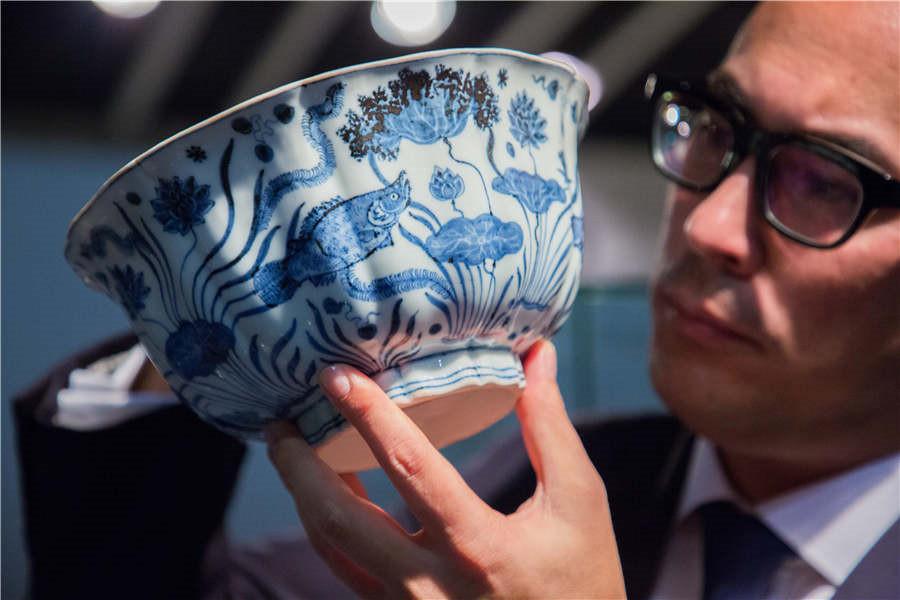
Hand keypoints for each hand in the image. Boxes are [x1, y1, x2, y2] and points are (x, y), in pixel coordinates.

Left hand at [265, 340, 625, 598]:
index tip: (336, 375)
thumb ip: (549, 426)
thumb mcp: (579, 503)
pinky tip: (329, 494)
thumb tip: (537, 354)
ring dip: (304, 495)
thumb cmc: (582, 583)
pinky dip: (328, 527)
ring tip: (294, 449)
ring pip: (331, 548)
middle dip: (297, 465)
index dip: (367, 414)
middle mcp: (428, 586)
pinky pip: (345, 570)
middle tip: (281, 421)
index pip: (408, 467)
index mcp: (476, 547)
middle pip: (338, 519)